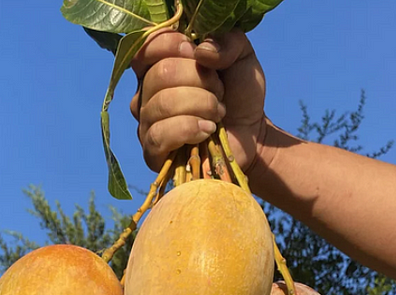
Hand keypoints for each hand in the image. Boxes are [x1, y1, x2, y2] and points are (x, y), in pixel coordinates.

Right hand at [131, 29, 267, 175]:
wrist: (250, 136)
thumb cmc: (240, 96)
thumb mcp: (242, 56)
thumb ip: (228, 40)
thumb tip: (201, 50)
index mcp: (159, 66)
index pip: (145, 48)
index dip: (171, 45)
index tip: (199, 55)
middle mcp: (146, 95)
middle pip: (160, 73)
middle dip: (199, 79)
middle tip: (219, 91)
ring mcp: (146, 125)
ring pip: (163, 103)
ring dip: (200, 104)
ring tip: (218, 112)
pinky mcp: (152, 153)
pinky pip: (160, 134)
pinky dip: (189, 128)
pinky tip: (207, 130)